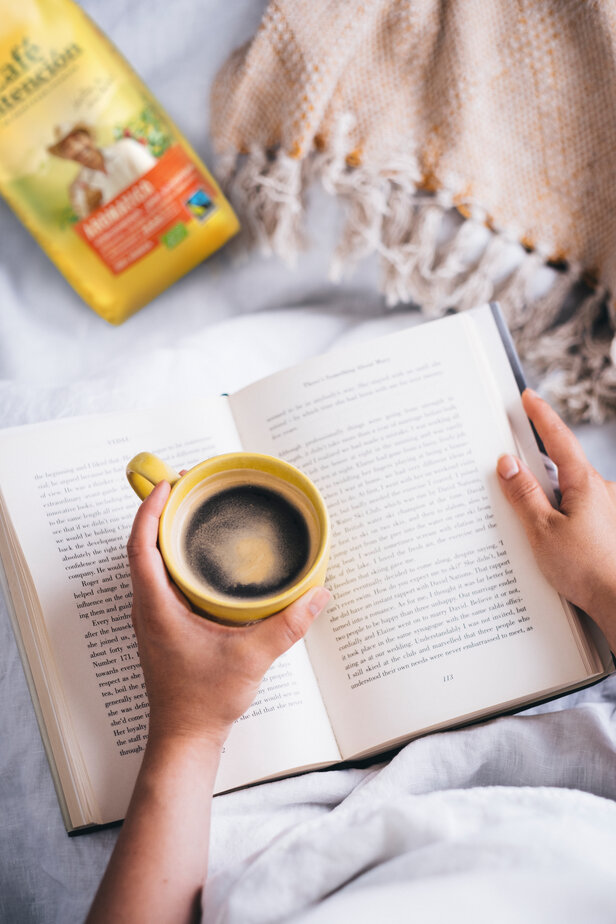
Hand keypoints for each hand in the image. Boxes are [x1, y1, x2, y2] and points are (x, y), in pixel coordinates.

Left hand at [127, 480, 330, 749]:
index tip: (169, 484)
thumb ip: (287, 625)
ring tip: (192, 510)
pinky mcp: (161, 625)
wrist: (185, 738)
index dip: (150, 511)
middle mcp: (147, 607)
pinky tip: (198, 555)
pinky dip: (171, 556)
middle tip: (188, 485)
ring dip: (164, 533)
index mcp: (156, 607)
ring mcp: (151, 617)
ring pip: (148, 562)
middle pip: (142, 546)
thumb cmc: (204, 702)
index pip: (141, 546)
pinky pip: (158, 578)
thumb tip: (317, 594)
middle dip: (160, 511)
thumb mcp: (251, 659)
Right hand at [497, 389, 615, 652]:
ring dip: (547, 496)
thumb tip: (508, 465)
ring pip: (568, 492)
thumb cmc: (587, 569)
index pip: (558, 439)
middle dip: (536, 465)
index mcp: (585, 484)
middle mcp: (600, 492)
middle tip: (511, 462)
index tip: (529, 397)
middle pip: (561, 466)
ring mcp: (605, 511)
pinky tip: (547, 537)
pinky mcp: (605, 530)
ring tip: (528, 518)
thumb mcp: (543, 530)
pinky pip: (575, 511)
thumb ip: (524, 494)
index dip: (542, 415)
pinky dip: (557, 515)